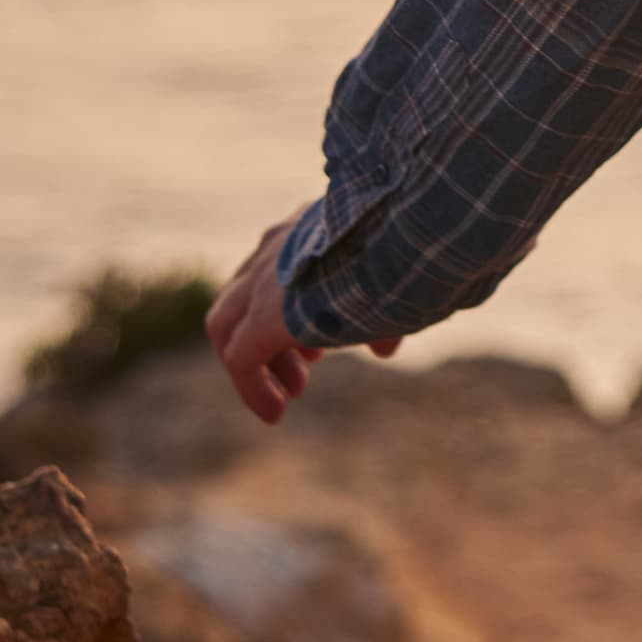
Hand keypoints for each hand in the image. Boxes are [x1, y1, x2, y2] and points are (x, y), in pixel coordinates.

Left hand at [208, 215, 401, 426]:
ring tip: (292, 394)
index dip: (286, 311)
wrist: (407, 240)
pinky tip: (275, 413)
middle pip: (241, 297)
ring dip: (255, 364)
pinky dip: (252, 388)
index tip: (315, 349)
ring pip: (227, 327)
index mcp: (305, 227)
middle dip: (264, 337)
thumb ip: (380, 309)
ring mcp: (262, 280)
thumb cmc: (413, 250)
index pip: (273, 269)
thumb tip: (384, 349)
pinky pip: (239, 360)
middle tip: (305, 371)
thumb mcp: (395, 276)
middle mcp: (276, 247)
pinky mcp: (262, 317)